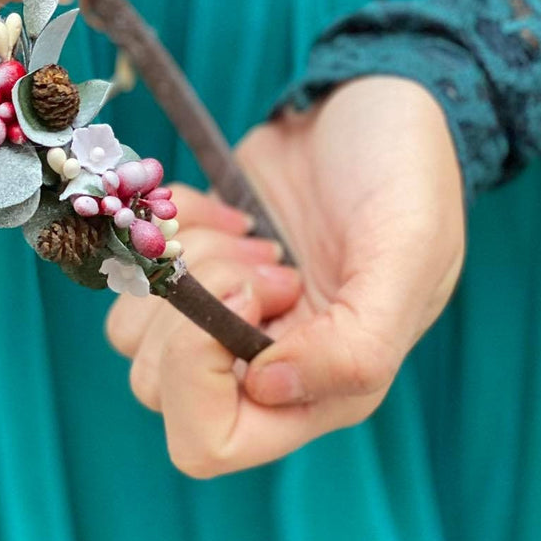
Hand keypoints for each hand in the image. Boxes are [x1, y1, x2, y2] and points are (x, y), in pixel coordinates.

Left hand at [106, 78, 465, 476]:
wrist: (383, 98)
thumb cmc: (409, 177)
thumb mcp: (406, 258)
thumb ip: (355, 345)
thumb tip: (267, 388)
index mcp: (323, 391)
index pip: (209, 442)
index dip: (200, 377)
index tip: (245, 296)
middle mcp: (265, 367)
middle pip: (155, 385)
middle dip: (194, 310)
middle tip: (265, 257)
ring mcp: (224, 316)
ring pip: (131, 331)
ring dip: (183, 267)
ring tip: (254, 236)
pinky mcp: (196, 263)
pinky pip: (133, 267)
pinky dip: (170, 226)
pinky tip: (232, 210)